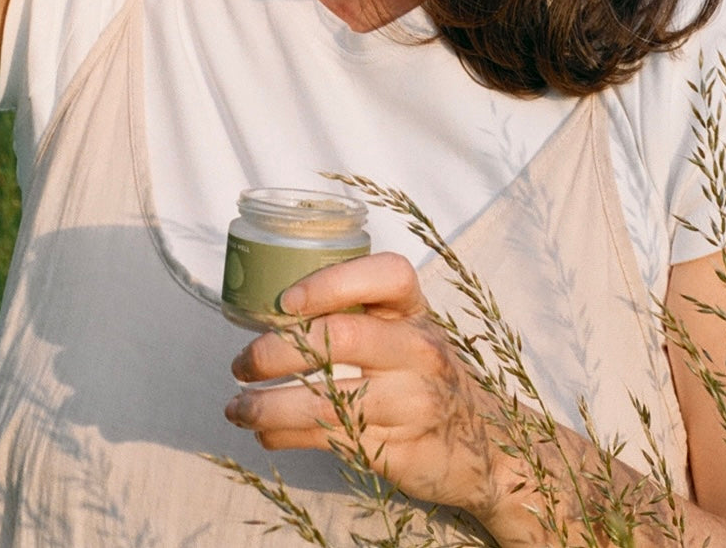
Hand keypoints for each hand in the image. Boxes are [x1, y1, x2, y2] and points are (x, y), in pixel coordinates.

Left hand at [224, 252, 509, 527]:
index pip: (386, 275)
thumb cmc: (428, 376)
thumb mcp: (407, 333)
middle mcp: (419, 351)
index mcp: (416, 311)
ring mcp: (413, 403)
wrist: (487, 445)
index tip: (285, 300)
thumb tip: (269, 315)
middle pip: (343, 337)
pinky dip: (287, 435)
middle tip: (241, 362)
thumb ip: (356, 316)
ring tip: (237, 408)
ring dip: (269, 406)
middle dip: (278, 350)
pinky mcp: (400, 449)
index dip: (332, 281)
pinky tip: (265, 434)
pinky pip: (333, 438)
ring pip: (329, 399)